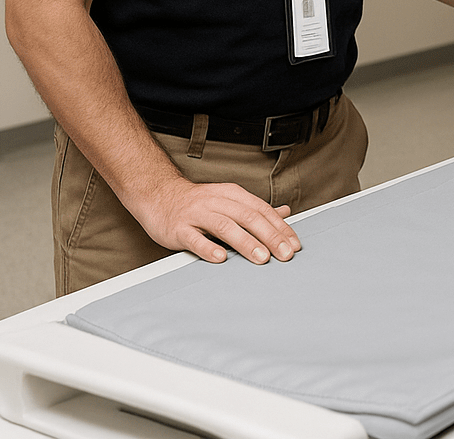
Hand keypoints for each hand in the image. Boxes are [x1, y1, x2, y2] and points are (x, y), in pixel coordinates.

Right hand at [128, 176, 302, 266]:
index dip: (280, 227)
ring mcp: (196, 214)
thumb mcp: (230, 200)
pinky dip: (208, 248)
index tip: (293, 244)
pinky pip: (194, 238)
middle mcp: (216, 202)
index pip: (262, 210)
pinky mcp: (178, 228)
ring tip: (261, 257)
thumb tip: (284, 213)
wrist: (159, 195)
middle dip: (269, 236)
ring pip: (225, 226)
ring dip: (245, 242)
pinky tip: (220, 257)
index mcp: (232, 195)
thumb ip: (256, 209)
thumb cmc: (198, 202)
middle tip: (284, 254)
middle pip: (248, 217)